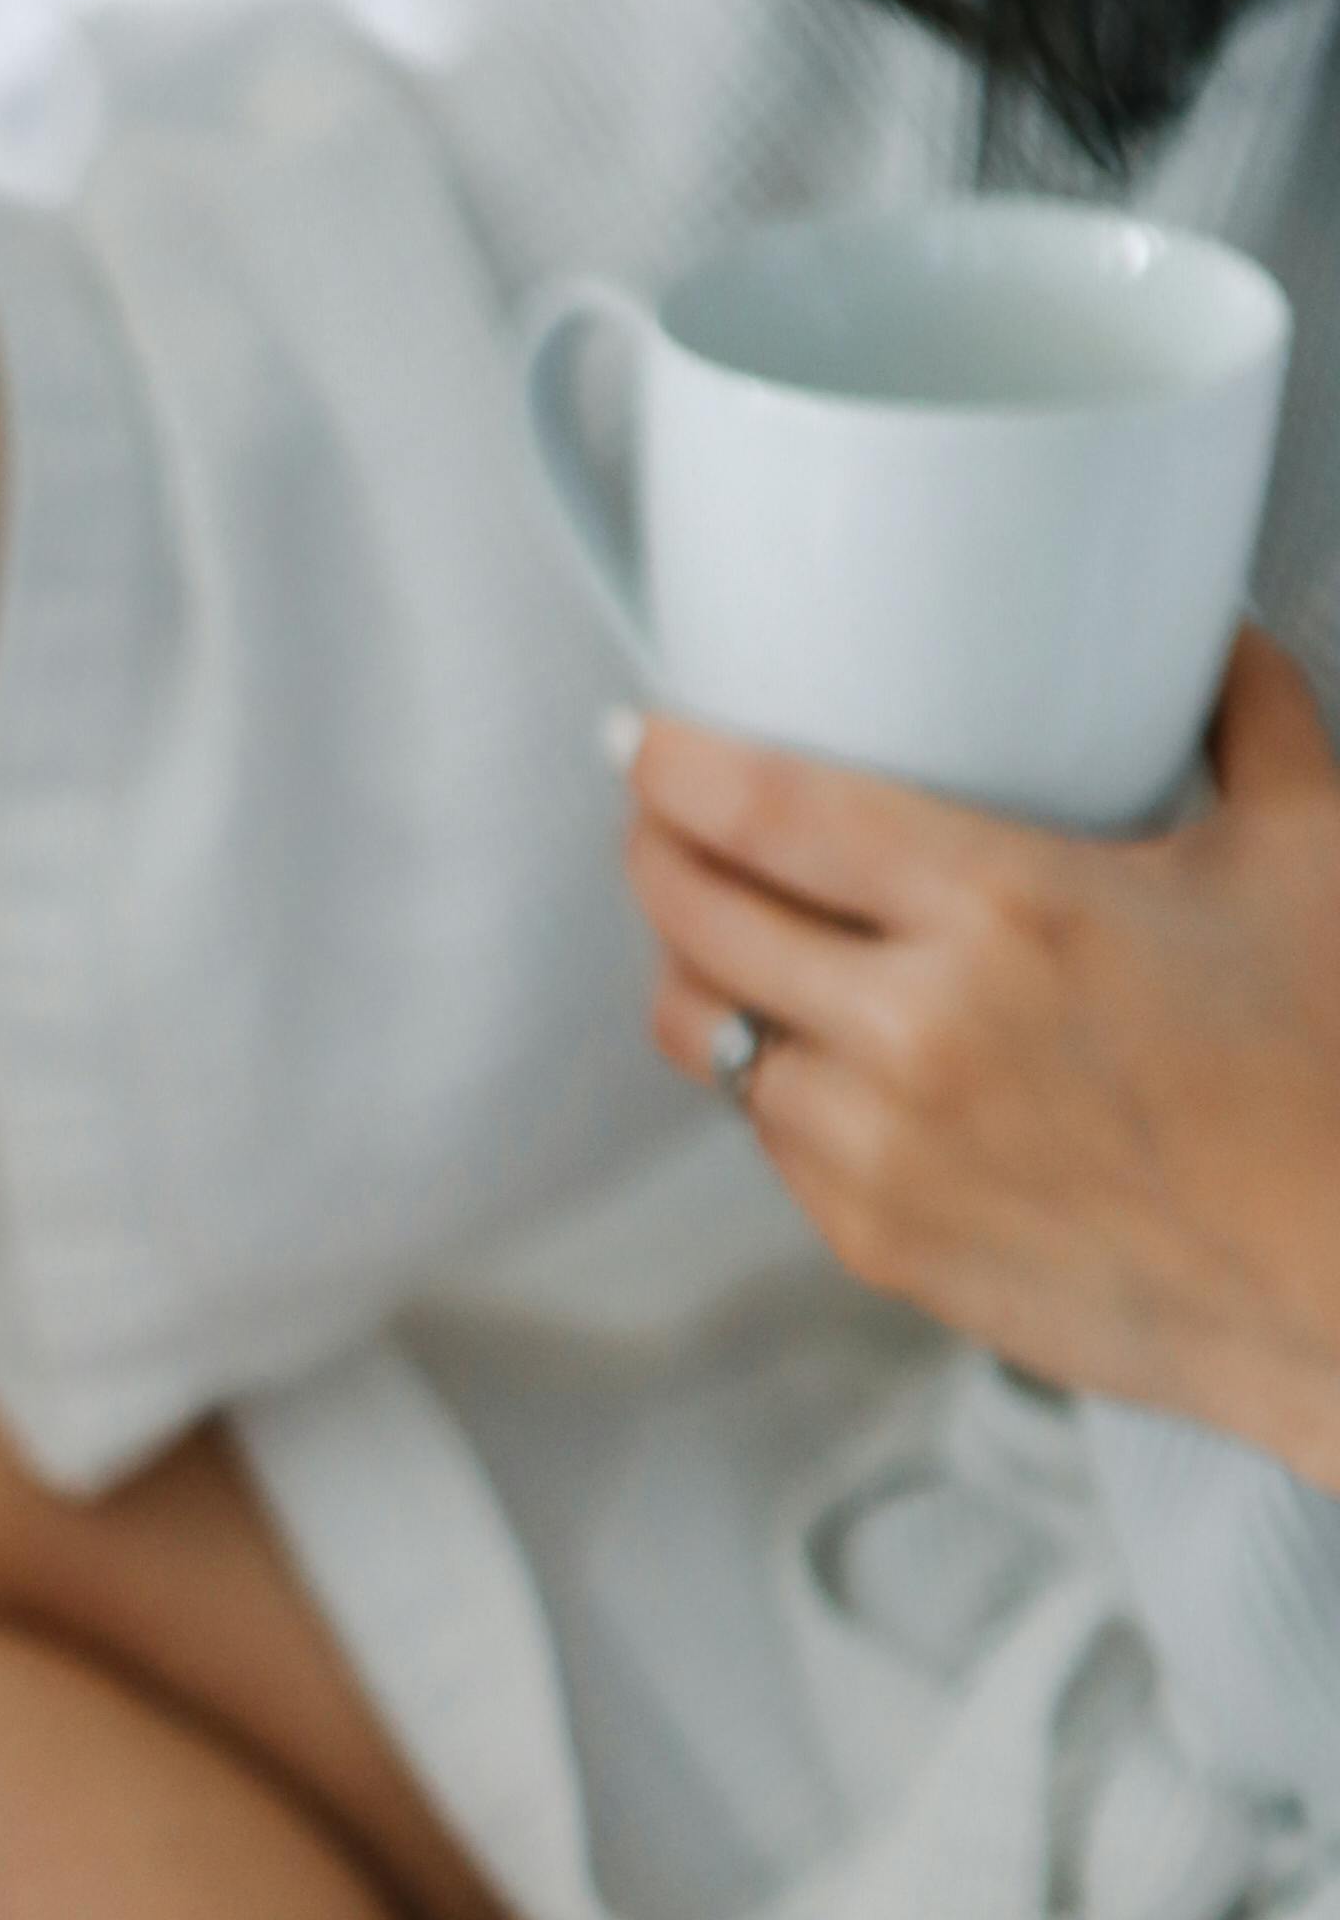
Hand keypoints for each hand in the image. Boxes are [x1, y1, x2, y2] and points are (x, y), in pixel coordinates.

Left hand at [622, 636, 1339, 1480]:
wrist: (1337, 1278)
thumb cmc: (1330, 1074)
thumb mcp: (1305, 850)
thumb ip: (1244, 718)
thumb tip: (1210, 641)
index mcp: (1007, 910)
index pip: (768, 814)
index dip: (677, 766)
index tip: (649, 739)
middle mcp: (919, 1031)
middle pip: (700, 922)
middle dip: (654, 856)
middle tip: (656, 822)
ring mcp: (884, 1150)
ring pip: (712, 1041)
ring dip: (699, 978)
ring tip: (716, 935)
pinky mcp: (879, 1243)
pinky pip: (770, 1140)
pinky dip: (768, 1080)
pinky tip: (799, 1046)